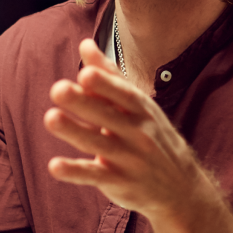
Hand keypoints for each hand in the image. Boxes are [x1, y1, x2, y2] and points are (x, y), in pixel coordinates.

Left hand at [44, 40, 232, 232]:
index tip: (85, 73)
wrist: (182, 188)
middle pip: (107, 115)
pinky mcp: (118, 182)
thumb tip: (85, 44)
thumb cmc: (152, 136)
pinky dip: (75, 171)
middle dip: (84, 103)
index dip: (105, 84)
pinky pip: (95, 175)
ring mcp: (129, 159)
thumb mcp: (137, 105)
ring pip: (98, 143)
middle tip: (58, 89)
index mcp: (141, 109)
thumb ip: (108, 76)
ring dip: (74, 131)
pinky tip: (54, 166)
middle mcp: (138, 132)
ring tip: (50, 118)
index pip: (123, 94)